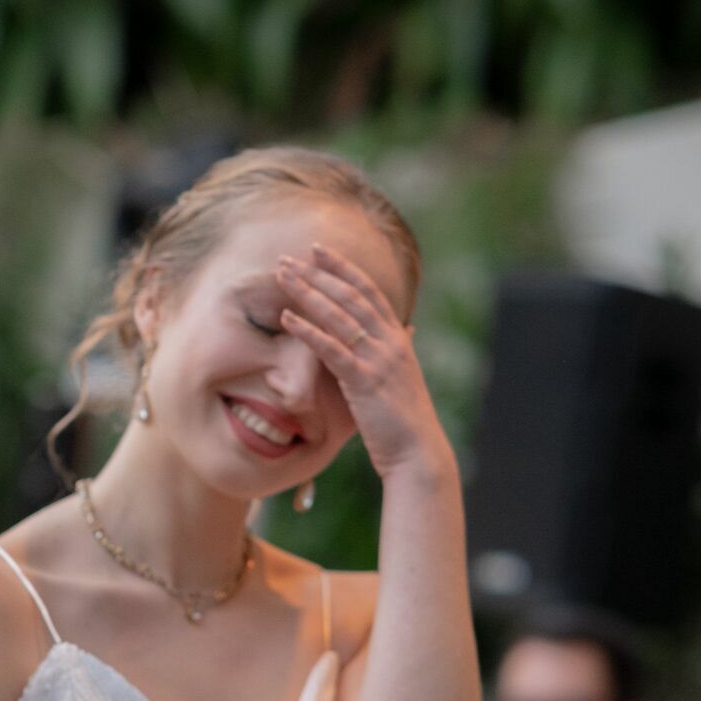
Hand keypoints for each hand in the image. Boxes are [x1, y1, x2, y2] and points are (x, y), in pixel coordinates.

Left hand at [275, 245, 453, 482]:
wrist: (418, 450)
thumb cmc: (405, 418)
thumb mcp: (405, 375)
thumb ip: (403, 347)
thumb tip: (409, 328)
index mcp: (398, 338)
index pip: (369, 291)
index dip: (343, 268)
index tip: (319, 250)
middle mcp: (390, 341)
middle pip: (350, 296)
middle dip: (318, 273)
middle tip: (289, 257)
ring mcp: (378, 359)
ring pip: (338, 316)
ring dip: (308, 292)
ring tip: (283, 276)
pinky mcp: (364, 380)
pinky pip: (331, 349)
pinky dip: (308, 331)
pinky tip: (287, 318)